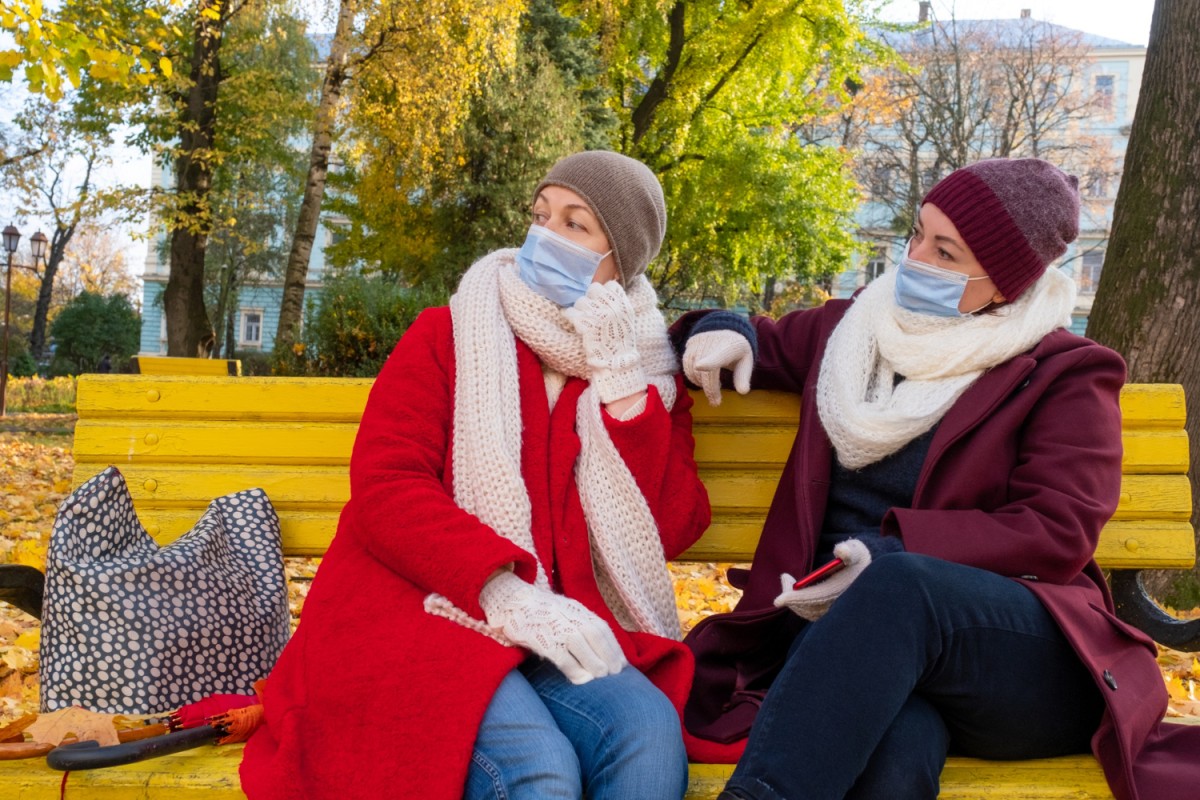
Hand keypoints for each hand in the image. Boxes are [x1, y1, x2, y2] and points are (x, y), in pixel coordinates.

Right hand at [480, 571, 626, 683]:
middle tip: (614, 674)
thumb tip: (599, 650)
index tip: (621, 663)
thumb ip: (580, 625)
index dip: (613, 646)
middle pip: (595, 635)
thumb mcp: (564, 611)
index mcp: (576, 609)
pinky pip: (560, 656)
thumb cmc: (540, 612)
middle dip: (608, 655)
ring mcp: (554, 626)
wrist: (511, 602)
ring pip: (580, 645)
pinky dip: (573, 669)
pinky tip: (579, 679)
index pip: (601, 628)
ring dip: (593, 663)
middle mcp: (567, 615)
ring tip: (600, 677)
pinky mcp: (540, 638)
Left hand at [569, 281, 646, 403]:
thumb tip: (606, 295)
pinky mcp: (585, 324)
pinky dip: (570, 316)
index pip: (610, 285)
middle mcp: (610, 307)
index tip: (601, 300)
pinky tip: (574, 322)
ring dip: (580, 309)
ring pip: (581, 301)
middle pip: (593, 289)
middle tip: (590, 310)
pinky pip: (571, 312)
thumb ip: (618, 306)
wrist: (617, 363)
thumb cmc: (622, 344)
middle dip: (590, 298)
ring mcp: (597, 315)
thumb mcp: (627, 321)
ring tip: (582, 319)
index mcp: (623, 305)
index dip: (604, 292)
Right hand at [682, 330, 752, 405]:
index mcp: (730, 346)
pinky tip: (702, 379)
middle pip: (705, 370)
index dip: (709, 361)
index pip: (718, 355)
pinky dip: (693, 376)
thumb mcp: (746, 361)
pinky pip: (686, 364)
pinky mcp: (690, 344)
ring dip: (700, 383)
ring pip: (693, 368)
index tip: (700, 366)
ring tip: (711, 387)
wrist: (726, 329)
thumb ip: (743, 376)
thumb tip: (743, 392)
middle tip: (716, 402)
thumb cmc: (737, 350)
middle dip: (709, 388)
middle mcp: (711, 342)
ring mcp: (698, 342)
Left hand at [773, 539, 871, 621]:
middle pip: (807, 608)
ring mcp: (836, 611)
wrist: (874, 573)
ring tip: (789, 582)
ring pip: (809, 613)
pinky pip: (814, 615)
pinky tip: (798, 594)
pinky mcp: (834, 614)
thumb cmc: (859, 558)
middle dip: (792, 598)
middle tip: (785, 578)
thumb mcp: (856, 550)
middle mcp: (838, 605)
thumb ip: (848, 550)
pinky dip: (803, 607)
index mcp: (841, 592)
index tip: (778, 600)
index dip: (794, 599)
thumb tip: (841, 552)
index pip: (813, 598)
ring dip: (796, 602)